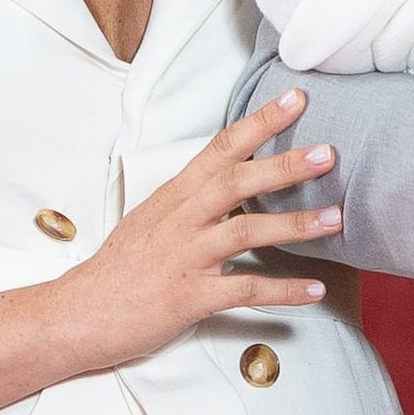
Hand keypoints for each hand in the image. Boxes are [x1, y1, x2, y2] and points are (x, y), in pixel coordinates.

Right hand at [56, 89, 340, 370]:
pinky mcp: (188, 298)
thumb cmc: (120, 268)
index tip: (296, 100)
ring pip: (244, 232)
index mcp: (173, 196)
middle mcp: (180, 220)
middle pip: (236, 182)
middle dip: (284, 165)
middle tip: (328, 153)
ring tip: (335, 219)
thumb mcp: (153, 220)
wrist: (79, 314)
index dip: (259, 122)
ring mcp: (184, 258)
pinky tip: (315, 290)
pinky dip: (282, 291)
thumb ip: (193, 201)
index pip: (219, 148)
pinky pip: (243, 291)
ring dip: (293, 224)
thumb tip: (236, 181)